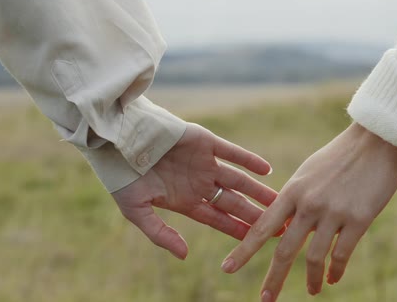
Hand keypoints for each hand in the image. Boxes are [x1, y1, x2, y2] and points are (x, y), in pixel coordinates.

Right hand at [112, 123, 277, 259]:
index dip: (238, 229)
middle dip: (256, 214)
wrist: (116, 142)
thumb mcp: (137, 211)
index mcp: (185, 200)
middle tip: (280, 225)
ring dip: (258, 190)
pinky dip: (248, 160)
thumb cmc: (122, 179)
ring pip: (238, 180)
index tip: (259, 241)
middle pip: (234, 202)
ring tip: (280, 201)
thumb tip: (184, 255)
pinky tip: (266, 169)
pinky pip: (231, 152)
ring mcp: (203, 162)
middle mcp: (198, 183)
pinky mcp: (204, 141)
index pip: (218, 219)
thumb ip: (161, 234)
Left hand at [221, 123, 396, 300]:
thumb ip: (294, 199)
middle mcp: (308, 204)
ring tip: (310, 292)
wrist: (375, 141)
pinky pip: (342, 254)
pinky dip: (335, 271)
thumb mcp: (307, 174)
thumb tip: (283, 223)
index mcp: (292, 191)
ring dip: (309, 280)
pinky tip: (332, 279)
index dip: (243, 251)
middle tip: (265, 300)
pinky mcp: (358, 220)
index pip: (262, 227)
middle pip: (284, 250)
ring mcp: (333, 213)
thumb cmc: (339, 157)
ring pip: (314, 257)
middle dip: (273, 279)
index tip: (227, 268)